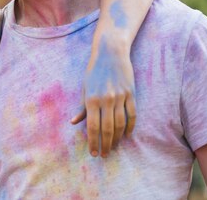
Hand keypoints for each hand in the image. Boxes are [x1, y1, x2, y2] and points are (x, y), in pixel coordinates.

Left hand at [70, 36, 135, 157]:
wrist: (111, 53)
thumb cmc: (94, 71)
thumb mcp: (85, 88)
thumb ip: (82, 107)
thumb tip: (74, 123)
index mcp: (91, 99)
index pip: (92, 126)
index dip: (93, 142)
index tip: (93, 152)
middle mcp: (106, 100)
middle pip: (107, 129)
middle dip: (106, 144)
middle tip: (104, 154)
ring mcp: (120, 97)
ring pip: (121, 124)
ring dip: (118, 139)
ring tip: (114, 147)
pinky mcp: (131, 94)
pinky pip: (132, 115)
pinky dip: (130, 127)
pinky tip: (126, 135)